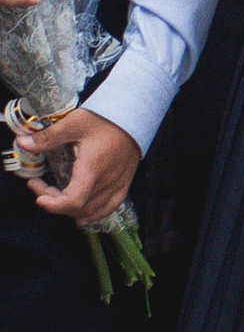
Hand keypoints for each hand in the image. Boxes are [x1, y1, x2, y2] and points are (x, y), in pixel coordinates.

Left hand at [14, 103, 139, 226]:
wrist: (134, 115)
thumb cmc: (106, 118)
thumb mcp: (74, 123)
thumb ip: (49, 136)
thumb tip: (23, 142)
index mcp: (93, 168)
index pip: (73, 200)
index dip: (54, 205)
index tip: (39, 196)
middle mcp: (106, 181)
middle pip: (78, 207)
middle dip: (54, 201)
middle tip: (40, 185)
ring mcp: (117, 184)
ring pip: (92, 211)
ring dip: (70, 209)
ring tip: (56, 196)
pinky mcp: (124, 184)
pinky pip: (109, 208)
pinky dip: (94, 215)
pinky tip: (83, 216)